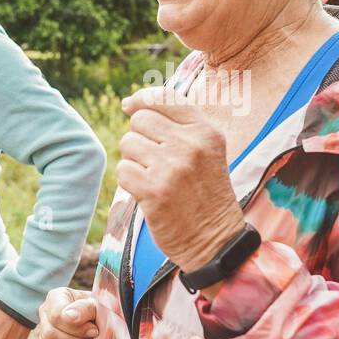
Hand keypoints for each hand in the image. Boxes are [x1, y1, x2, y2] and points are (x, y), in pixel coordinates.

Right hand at [37, 287, 96, 338]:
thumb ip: (85, 308)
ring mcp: (43, 332)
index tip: (94, 328)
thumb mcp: (98, 304)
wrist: (102, 318)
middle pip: (50, 335)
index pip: (56, 315)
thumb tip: (69, 317)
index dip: (76, 327)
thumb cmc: (100, 309)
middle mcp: (45, 313)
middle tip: (92, 336)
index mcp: (56, 297)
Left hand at [118, 87, 245, 272]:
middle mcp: (191, 145)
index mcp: (206, 132)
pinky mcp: (154, 191)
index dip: (141, 98)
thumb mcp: (206, 151)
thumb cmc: (205, 193)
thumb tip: (128, 103)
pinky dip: (129, 182)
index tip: (130, 106)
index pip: (164, 97)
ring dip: (133, 161)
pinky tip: (147, 193)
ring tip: (154, 177)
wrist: (216, 241)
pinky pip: (123, 170)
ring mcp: (172, 168)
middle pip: (140, 120)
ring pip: (128, 144)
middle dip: (139, 137)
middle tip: (153, 160)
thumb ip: (176, 124)